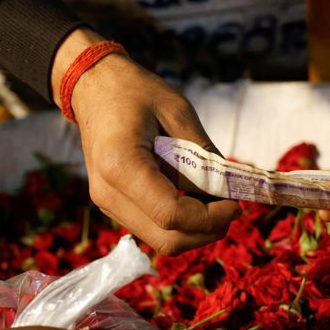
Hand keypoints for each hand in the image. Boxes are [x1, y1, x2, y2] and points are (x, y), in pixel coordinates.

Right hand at [51, 29, 240, 255]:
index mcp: (121, 166)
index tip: (235, 203)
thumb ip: (204, 155)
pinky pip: (151, 228)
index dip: (210, 218)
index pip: (171, 215)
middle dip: (206, 231)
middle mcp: (108, 193)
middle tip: (231, 207)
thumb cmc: (135, 92)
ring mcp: (106, 203)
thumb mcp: (178, 112)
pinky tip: (194, 200)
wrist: (93, 87)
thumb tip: (230, 192)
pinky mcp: (111, 205)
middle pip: (167, 240)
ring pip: (160, 241)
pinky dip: (179, 223)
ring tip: (215, 203)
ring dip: (194, 230)